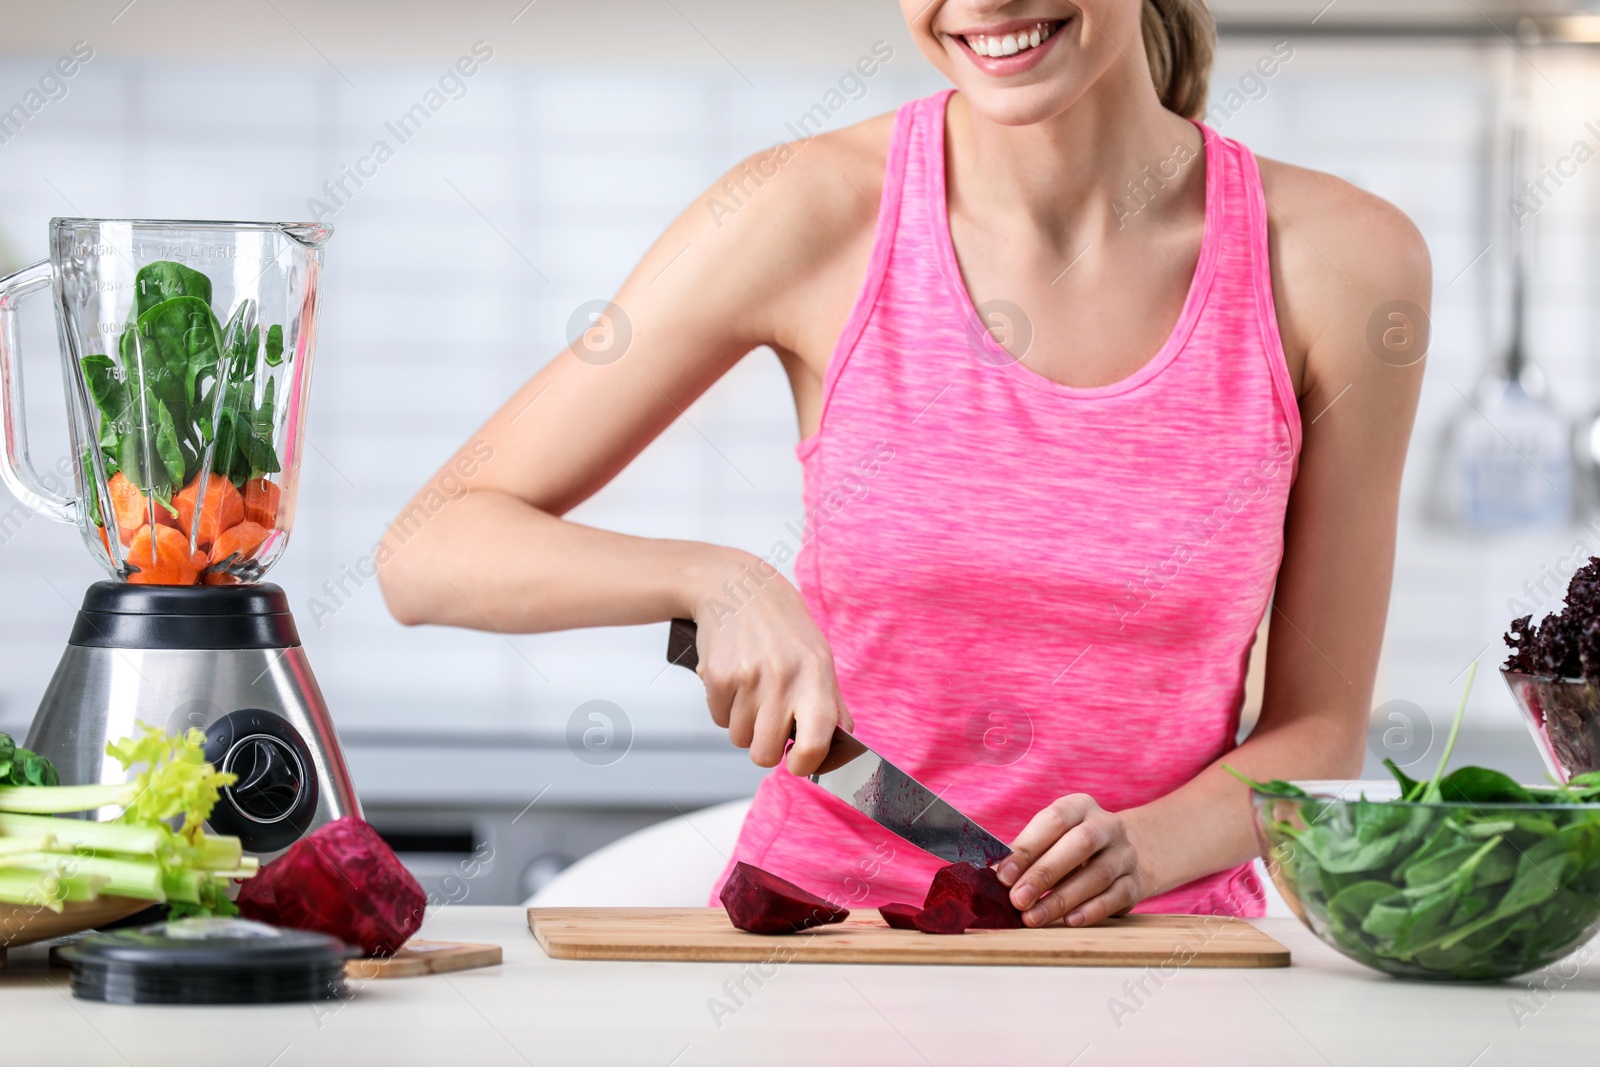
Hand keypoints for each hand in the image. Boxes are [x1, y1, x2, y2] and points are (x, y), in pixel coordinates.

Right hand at [688, 549, 851, 775]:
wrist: (736, 586)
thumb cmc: (783, 628)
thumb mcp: (819, 657)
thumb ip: (832, 705)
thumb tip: (842, 750)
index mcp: (816, 675)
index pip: (815, 742)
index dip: (806, 764)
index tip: (798, 762)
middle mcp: (783, 678)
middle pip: (765, 753)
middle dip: (764, 747)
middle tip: (768, 723)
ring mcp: (748, 677)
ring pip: (738, 738)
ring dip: (743, 724)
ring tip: (751, 691)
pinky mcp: (718, 676)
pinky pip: (718, 718)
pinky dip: (724, 707)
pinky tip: (734, 679)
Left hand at [995, 795, 1149, 927]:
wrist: (1123, 853)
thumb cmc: (1071, 847)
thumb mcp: (1052, 839)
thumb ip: (1027, 854)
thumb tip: (996, 876)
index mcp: (1079, 806)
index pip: (1052, 821)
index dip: (1027, 848)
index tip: (1003, 876)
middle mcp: (1106, 825)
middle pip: (1078, 846)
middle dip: (1043, 874)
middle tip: (1018, 900)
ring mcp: (1124, 853)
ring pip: (1097, 875)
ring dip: (1062, 899)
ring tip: (1034, 918)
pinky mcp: (1135, 882)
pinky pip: (1116, 896)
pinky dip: (1092, 910)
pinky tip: (1069, 921)